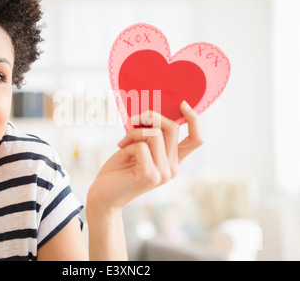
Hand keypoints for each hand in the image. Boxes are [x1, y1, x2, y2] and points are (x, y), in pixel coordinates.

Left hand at [87, 100, 202, 210]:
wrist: (103, 196)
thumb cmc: (117, 170)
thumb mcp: (138, 148)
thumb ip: (149, 136)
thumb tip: (152, 114)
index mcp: (172, 161)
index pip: (196, 140)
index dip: (194, 119)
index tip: (182, 104)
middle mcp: (172, 168)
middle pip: (172, 127)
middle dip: (150, 115)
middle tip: (132, 120)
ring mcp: (163, 173)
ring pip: (155, 134)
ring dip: (134, 132)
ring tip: (123, 142)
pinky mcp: (150, 175)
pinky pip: (141, 146)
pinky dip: (128, 144)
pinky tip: (121, 152)